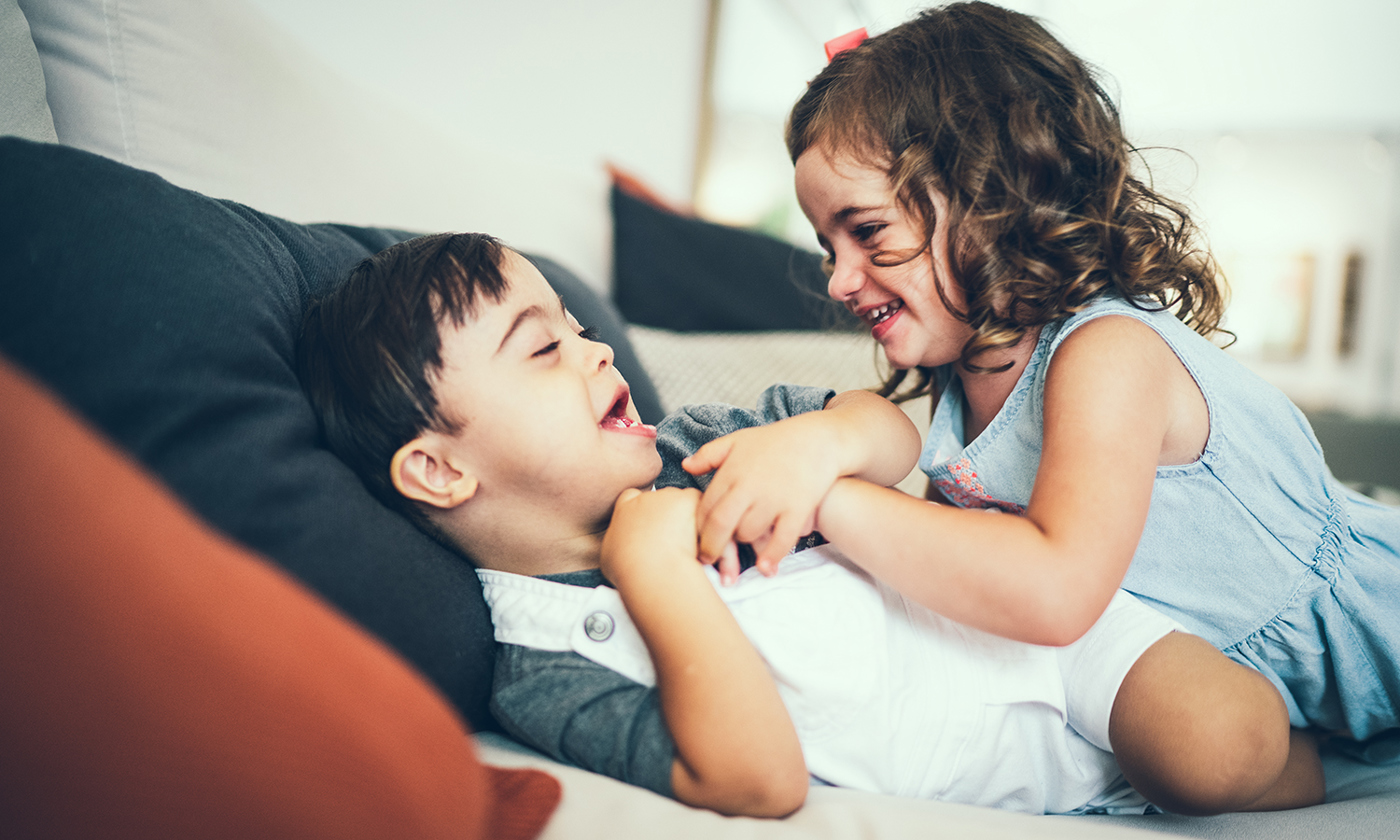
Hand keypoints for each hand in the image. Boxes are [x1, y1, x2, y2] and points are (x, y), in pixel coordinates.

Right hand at [600, 487, 703, 585]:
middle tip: (674, 540)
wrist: (653, 571)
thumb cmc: (632, 570)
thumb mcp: (611, 555)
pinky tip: (700, 538)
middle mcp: (646, 498)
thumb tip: (625, 544)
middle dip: (669, 515)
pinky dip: (703, 519)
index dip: (642, 511)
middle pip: (661, 500)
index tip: (649, 526)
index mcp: (625, 509)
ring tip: (688, 543)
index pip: (632, 498)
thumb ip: (620, 541)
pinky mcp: (689, 500)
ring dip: (688, 517)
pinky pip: (700, 506)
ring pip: (683, 502)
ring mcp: (669, 497)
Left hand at [682, 415, 840, 575]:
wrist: (818, 439)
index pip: (706, 507)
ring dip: (743, 545)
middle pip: (721, 525)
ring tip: (742, 547)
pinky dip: (772, 556)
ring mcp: (774, 498)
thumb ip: (709, 454)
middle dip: (711, 547)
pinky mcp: (797, 508)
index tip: (696, 541)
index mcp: (732, 472)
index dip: (698, 528)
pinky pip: (781, 539)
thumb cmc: (776, 440)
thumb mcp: (738, 440)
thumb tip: (686, 466)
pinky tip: (765, 567)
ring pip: (748, 533)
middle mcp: (749, 486)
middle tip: (708, 560)